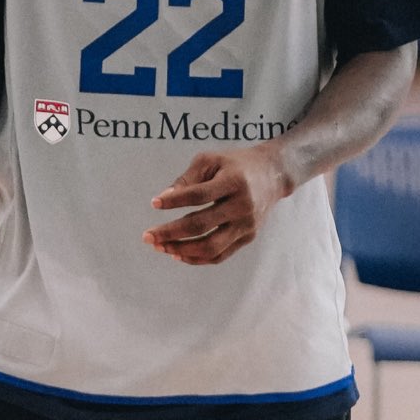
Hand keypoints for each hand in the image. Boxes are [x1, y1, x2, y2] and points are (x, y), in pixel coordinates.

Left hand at [143, 146, 292, 264]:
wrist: (273, 174)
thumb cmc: (234, 165)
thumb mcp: (211, 161)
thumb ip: (186, 179)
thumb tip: (161, 201)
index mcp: (234, 182)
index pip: (199, 195)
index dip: (175, 201)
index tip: (154, 203)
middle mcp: (242, 205)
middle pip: (201, 225)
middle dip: (170, 232)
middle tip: (147, 236)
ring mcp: (246, 225)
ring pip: (210, 247)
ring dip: (181, 250)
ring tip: (160, 247)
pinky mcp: (247, 237)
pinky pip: (219, 255)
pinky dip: (196, 258)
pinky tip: (177, 254)